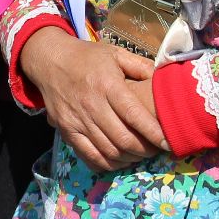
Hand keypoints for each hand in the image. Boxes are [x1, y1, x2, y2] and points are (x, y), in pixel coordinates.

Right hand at [19, 27, 167, 171]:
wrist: (49, 61)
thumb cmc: (87, 57)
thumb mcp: (115, 54)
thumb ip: (141, 66)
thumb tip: (164, 80)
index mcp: (107, 85)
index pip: (133, 115)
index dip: (153, 132)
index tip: (168, 142)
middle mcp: (91, 105)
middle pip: (122, 139)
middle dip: (144, 150)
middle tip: (155, 150)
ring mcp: (76, 120)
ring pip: (107, 151)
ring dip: (128, 158)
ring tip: (140, 155)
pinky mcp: (66, 131)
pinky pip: (88, 155)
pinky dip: (106, 164)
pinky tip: (118, 160)